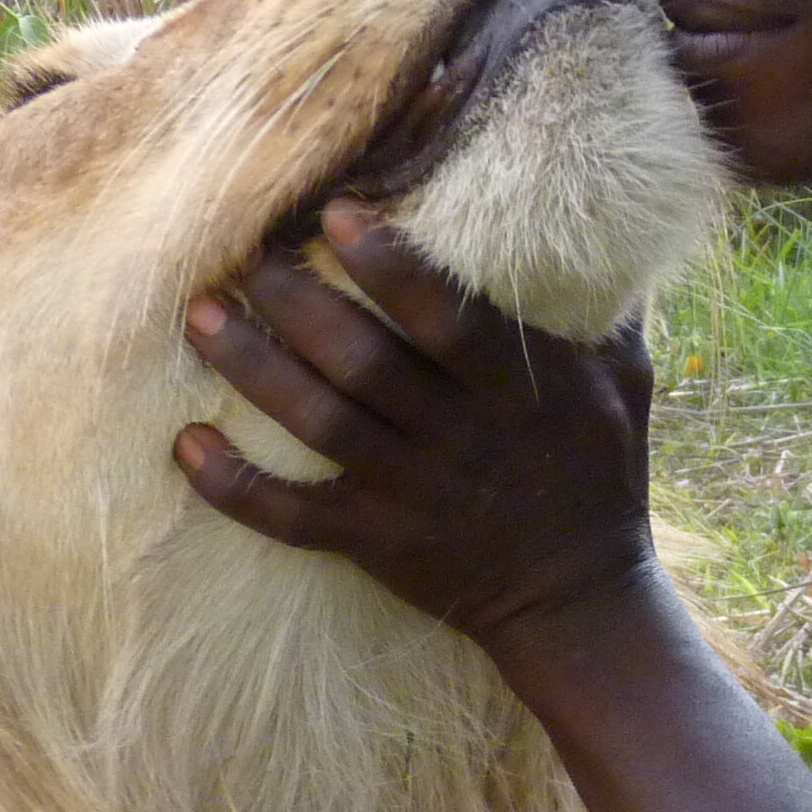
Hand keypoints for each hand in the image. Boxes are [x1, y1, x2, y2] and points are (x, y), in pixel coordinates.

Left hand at [174, 200, 660, 648]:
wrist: (577, 598)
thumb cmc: (602, 469)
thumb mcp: (625, 380)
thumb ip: (607, 305)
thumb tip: (602, 214)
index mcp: (518, 389)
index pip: (447, 319)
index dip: (390, 267)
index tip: (336, 213)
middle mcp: (459, 437)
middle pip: (363, 363)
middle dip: (297, 305)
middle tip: (243, 255)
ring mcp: (410, 493)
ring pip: (320, 424)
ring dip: (254, 371)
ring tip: (201, 317)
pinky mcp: (374, 542)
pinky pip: (293, 518)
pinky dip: (236, 487)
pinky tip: (186, 447)